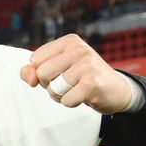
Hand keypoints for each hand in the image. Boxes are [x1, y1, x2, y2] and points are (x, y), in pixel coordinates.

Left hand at [20, 33, 134, 112]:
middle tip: (70, 83)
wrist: (117, 91)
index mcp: (69, 41)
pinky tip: (85, 96)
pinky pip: (65, 100)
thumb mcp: (57, 70)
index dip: (42, 72)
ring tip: (77, 89)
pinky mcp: (92, 83)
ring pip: (52, 88)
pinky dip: (71, 103)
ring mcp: (87, 65)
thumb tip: (29, 77)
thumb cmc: (82, 79)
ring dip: (61, 95)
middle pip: (41, 73)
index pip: (35, 59)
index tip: (62, 72)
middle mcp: (79, 49)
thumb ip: (34, 71)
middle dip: (50, 85)